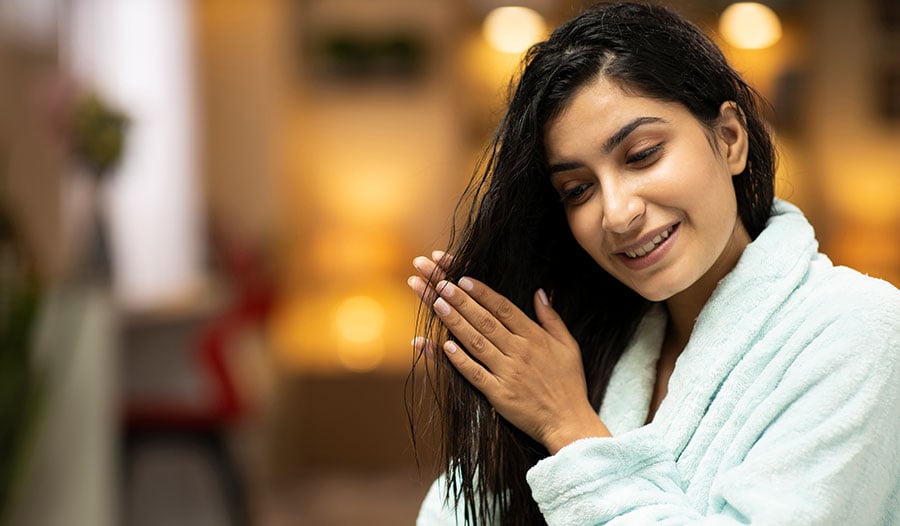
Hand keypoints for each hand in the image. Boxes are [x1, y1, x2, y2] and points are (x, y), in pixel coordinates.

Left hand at [408, 253, 610, 453]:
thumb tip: (539, 292)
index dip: (482, 293)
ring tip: (437, 305)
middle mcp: (520, 352)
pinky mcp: (499, 395)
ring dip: (455, 323)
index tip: (463, 279)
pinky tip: (444, 346)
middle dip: (461, 301)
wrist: (569, 422)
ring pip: (476, 343)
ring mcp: (508, 373)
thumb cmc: (569, 384)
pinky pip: (475, 374)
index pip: (504, 309)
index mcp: (535, 338)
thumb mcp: (569, 346)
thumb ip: (552, 318)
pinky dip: (460, 361)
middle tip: (441, 284)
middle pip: (485, 321)